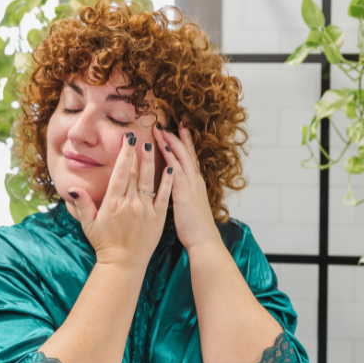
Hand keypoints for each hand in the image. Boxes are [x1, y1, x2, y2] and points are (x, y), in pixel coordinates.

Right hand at [68, 133, 173, 268]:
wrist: (123, 264)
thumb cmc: (104, 243)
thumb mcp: (88, 224)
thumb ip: (82, 204)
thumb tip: (72, 188)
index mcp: (113, 203)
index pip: (119, 174)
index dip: (124, 155)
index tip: (127, 140)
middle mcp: (130, 204)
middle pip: (134, 173)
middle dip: (137, 153)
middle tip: (141, 135)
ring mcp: (145, 210)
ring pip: (148, 181)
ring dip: (151, 162)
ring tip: (153, 145)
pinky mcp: (158, 217)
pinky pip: (164, 196)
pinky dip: (167, 181)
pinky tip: (171, 167)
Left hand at [153, 121, 220, 250]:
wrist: (204, 240)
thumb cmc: (195, 227)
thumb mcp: (189, 206)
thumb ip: (183, 194)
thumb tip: (174, 188)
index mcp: (195, 183)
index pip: (189, 158)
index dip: (183, 143)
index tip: (177, 129)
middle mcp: (195, 180)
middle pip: (185, 152)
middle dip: (175, 136)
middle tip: (165, 122)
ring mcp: (191, 185)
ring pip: (180, 157)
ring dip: (170, 141)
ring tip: (159, 129)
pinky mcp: (184, 192)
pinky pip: (176, 170)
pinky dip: (169, 156)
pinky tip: (161, 147)